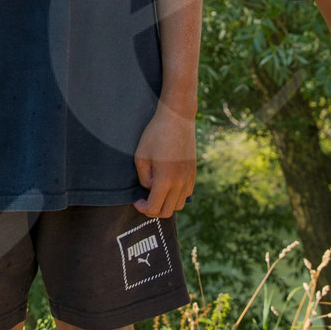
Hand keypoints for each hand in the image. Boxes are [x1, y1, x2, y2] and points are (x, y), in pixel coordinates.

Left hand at [134, 101, 196, 218]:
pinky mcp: (193, 172)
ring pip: (178, 205)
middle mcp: (180, 182)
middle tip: (144, 200)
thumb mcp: (141, 157)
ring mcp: (189, 178)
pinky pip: (186, 194)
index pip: (154, 208)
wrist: (178, 118)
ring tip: (156, 193)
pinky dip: (177, 196)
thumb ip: (144, 178)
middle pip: (167, 211)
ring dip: (166, 204)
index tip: (136, 200)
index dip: (142, 208)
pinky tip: (168, 186)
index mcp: (165, 179)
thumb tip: (150, 188)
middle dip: (153, 210)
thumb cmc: (155, 135)